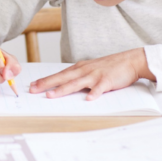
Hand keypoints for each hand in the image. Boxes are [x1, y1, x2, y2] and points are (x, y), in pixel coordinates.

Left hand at [30, 48, 154, 100]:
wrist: (129, 60)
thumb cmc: (109, 67)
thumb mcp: (90, 69)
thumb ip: (78, 76)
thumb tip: (65, 85)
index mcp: (79, 68)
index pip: (59, 75)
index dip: (45, 80)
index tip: (32, 85)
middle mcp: (84, 70)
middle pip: (62, 78)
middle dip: (46, 84)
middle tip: (33, 90)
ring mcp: (95, 75)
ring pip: (76, 83)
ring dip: (63, 89)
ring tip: (51, 95)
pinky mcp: (107, 80)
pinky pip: (100, 88)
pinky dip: (94, 94)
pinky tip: (88, 100)